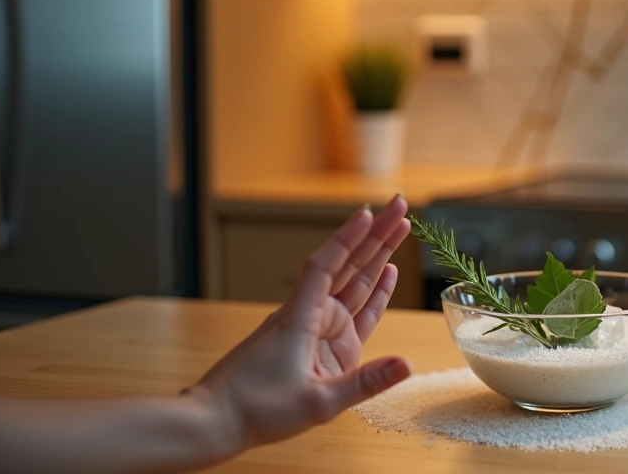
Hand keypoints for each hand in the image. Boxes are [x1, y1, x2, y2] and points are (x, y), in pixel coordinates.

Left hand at [190, 195, 412, 451]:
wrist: (220, 421)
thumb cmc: (256, 409)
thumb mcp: (316, 402)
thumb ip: (365, 383)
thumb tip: (406, 365)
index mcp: (301, 319)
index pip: (327, 266)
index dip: (348, 238)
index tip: (368, 212)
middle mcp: (311, 316)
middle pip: (347, 265)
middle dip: (375, 235)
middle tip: (399, 207)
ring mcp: (318, 329)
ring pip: (353, 283)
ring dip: (377, 256)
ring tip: (400, 228)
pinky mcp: (325, 346)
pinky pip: (355, 312)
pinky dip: (373, 293)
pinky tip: (387, 273)